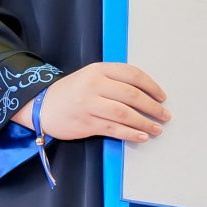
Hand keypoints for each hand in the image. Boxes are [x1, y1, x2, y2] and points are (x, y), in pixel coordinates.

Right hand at [35, 62, 167, 141]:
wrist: (41, 104)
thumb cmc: (72, 91)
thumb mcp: (91, 77)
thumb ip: (114, 81)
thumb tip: (145, 95)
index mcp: (98, 70)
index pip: (132, 74)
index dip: (151, 86)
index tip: (162, 97)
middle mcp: (94, 85)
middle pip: (132, 95)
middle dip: (153, 107)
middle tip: (165, 115)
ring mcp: (89, 104)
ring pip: (125, 114)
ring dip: (145, 123)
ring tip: (157, 129)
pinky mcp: (86, 123)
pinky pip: (114, 129)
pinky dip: (131, 134)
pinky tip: (141, 136)